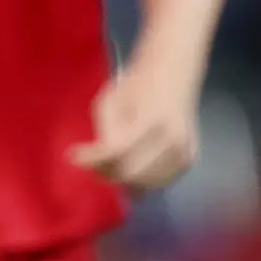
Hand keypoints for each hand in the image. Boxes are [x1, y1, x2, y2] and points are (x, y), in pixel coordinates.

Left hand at [73, 55, 200, 192]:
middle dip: (105, 172)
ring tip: (108, 164)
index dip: (92, 158)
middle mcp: (173, 139)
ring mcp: (184, 152)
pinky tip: (130, 166)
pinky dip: (140, 181)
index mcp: (153, 119)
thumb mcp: (112, 101)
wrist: (173, 76)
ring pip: (144, 184)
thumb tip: (95, 165)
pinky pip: (157, 183)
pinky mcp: (188, 160)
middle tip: (91, 162)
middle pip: (130, 173)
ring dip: (121, 178)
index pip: (118, 150)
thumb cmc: (138, 85)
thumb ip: (106, 134)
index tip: (73, 156)